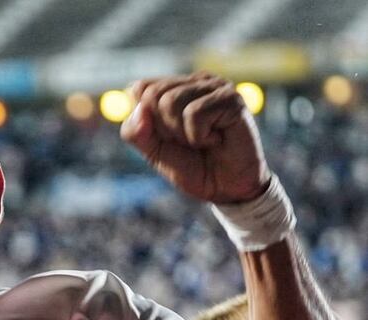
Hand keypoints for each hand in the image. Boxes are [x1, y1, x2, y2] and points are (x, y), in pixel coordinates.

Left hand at [121, 72, 270, 203]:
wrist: (226, 189)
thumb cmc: (193, 167)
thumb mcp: (154, 153)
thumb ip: (136, 133)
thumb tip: (139, 109)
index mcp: (175, 89)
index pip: (139, 89)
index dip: (145, 121)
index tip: (167, 137)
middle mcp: (194, 82)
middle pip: (152, 94)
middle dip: (163, 129)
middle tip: (187, 141)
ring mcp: (214, 87)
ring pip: (170, 102)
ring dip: (182, 134)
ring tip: (202, 141)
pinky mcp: (230, 98)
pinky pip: (194, 113)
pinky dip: (199, 136)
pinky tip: (216, 140)